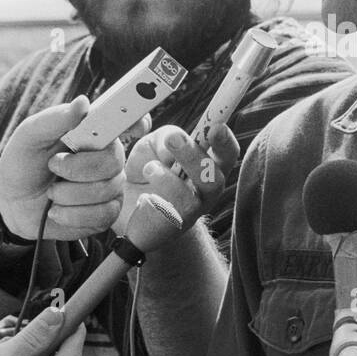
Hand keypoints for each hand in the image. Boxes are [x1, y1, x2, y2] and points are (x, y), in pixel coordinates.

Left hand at [0, 97, 129, 241]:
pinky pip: (103, 214)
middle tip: (53, 166)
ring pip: (106, 190)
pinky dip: (72, 215)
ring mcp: (110, 186)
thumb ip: (55, 119)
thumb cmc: (23, 164)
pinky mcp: (106, 213)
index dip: (138, 122)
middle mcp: (108, 157)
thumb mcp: (30, 136)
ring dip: (68, 194)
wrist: (13, 203)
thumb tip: (83, 102)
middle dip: (78, 168)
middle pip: (114, 161)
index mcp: (94, 132)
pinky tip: (57, 211)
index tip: (135, 127)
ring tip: (51, 192)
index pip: (129, 122)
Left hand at [117, 123, 238, 236]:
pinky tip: (143, 197)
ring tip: (149, 168)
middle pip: (214, 178)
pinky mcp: (169, 228)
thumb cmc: (149, 171)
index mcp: (208, 166)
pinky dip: (152, 199)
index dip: (225, 141)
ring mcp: (190, 213)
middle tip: (173, 139)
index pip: (227, 153)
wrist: (129, 209)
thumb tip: (175, 140)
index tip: (216, 128)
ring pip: (189, 199)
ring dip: (167, 179)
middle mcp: (206, 192)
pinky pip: (165, 215)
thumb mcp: (154, 145)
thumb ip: (166, 136)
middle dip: (194, 157)